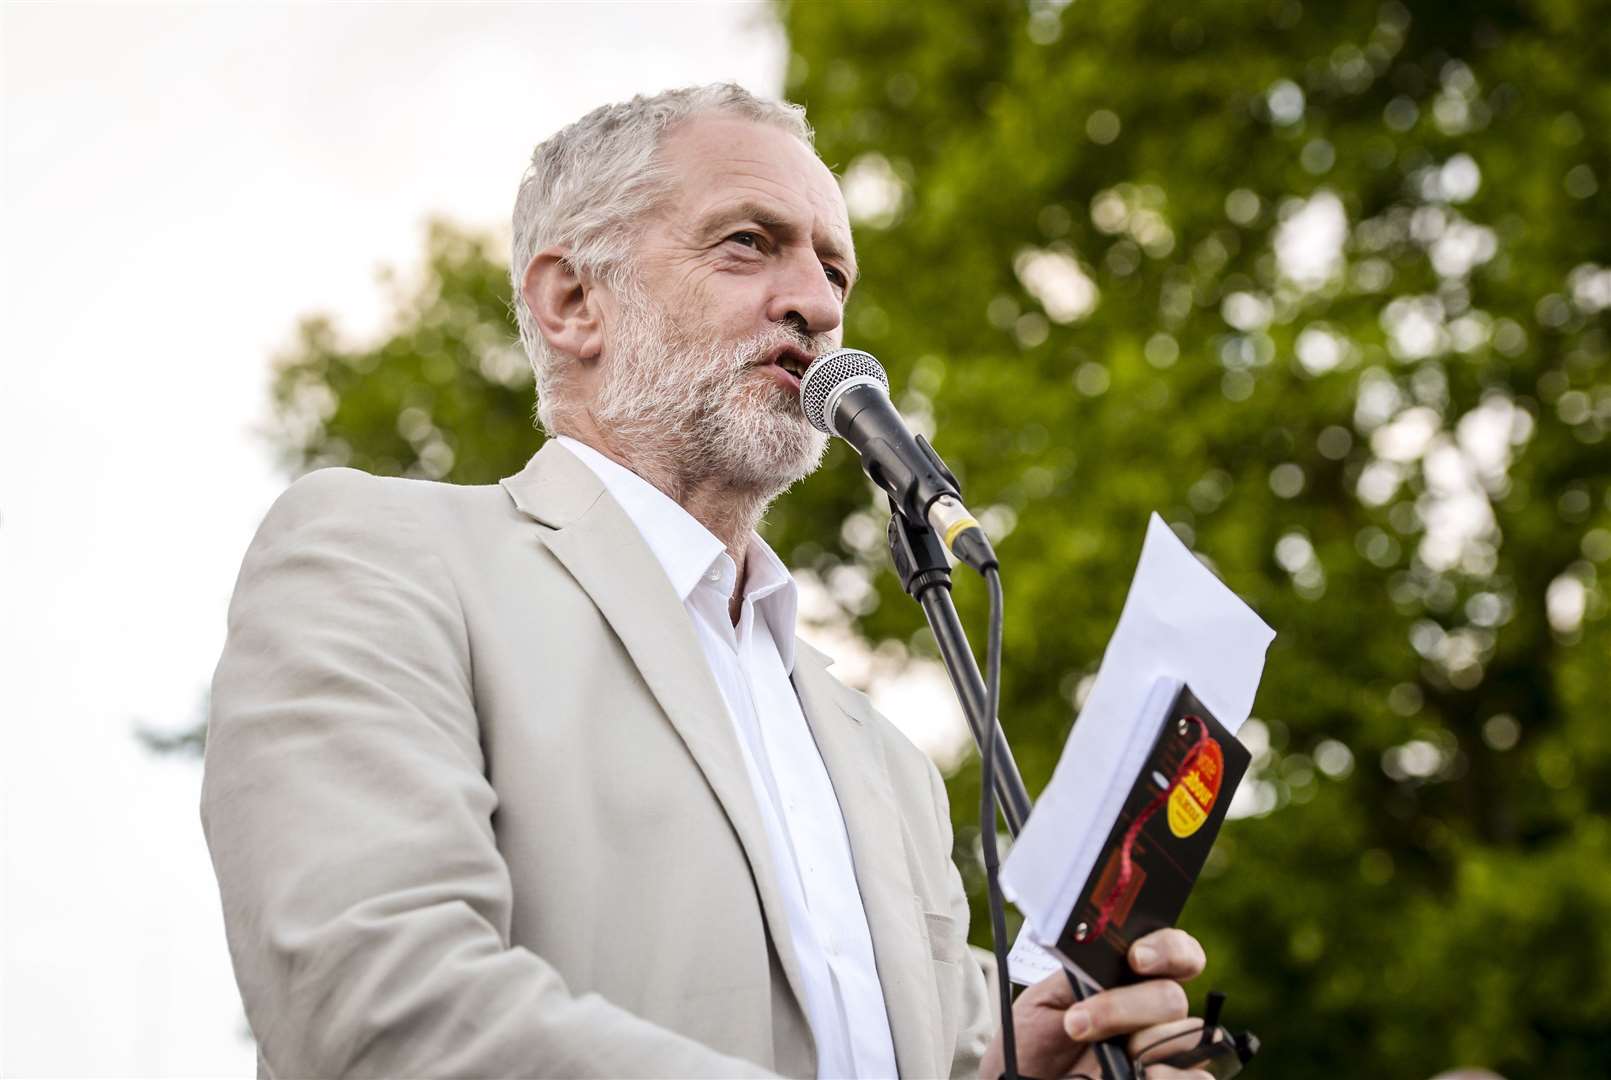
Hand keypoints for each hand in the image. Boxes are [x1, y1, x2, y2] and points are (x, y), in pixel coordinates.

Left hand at [979, 928, 1210, 1078]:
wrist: (1024, 1079)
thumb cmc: (1034, 1038)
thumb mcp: (1046, 999)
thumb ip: (1080, 978)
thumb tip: (1104, 965)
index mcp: (1131, 978)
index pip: (1175, 952)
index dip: (1167, 949)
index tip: (1136, 959)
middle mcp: (1154, 1011)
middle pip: (1173, 998)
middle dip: (1126, 1007)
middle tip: (1078, 1024)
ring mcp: (1164, 1050)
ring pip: (1189, 1037)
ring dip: (1147, 1045)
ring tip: (1111, 1058)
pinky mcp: (1166, 1078)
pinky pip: (1198, 1077)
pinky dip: (1172, 1076)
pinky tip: (1142, 1076)